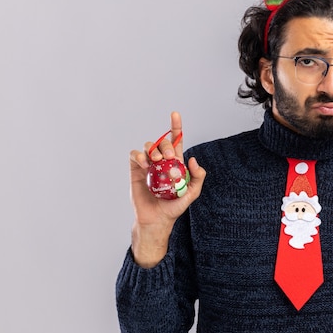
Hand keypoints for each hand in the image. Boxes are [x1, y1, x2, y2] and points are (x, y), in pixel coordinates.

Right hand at [129, 111, 205, 267]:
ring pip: (149, 146)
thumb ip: (198, 177)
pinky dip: (139, 156)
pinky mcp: (136, 170)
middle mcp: (161, 161)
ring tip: (156, 163)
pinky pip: (135, 155)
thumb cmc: (174, 207)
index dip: (176, 126)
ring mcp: (148, 165)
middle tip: (169, 159)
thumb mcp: (192, 193)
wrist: (156, 219)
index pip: (176, 141)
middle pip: (163, 142)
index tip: (175, 114)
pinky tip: (144, 165)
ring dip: (153, 150)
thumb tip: (193, 159)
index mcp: (175, 163)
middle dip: (166, 146)